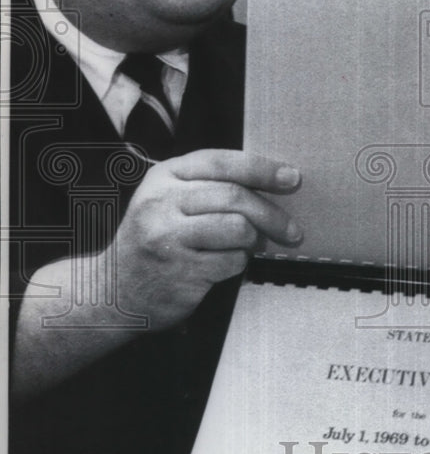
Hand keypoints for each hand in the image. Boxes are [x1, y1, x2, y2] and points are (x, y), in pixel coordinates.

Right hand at [109, 149, 301, 330]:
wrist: (113, 291)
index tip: (291, 177)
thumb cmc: (153, 241)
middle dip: (272, 213)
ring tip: (247, 247)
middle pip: (235, 196)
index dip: (262, 169)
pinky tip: (225, 265)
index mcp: (164, 176)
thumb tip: (271, 181)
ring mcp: (168, 238)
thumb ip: (207, 186)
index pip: (222, 162)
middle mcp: (162, 202)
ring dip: (253, 240)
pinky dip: (238, 264)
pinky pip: (232, 261)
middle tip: (292, 230)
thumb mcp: (168, 200)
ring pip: (238, 228)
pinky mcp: (180, 271)